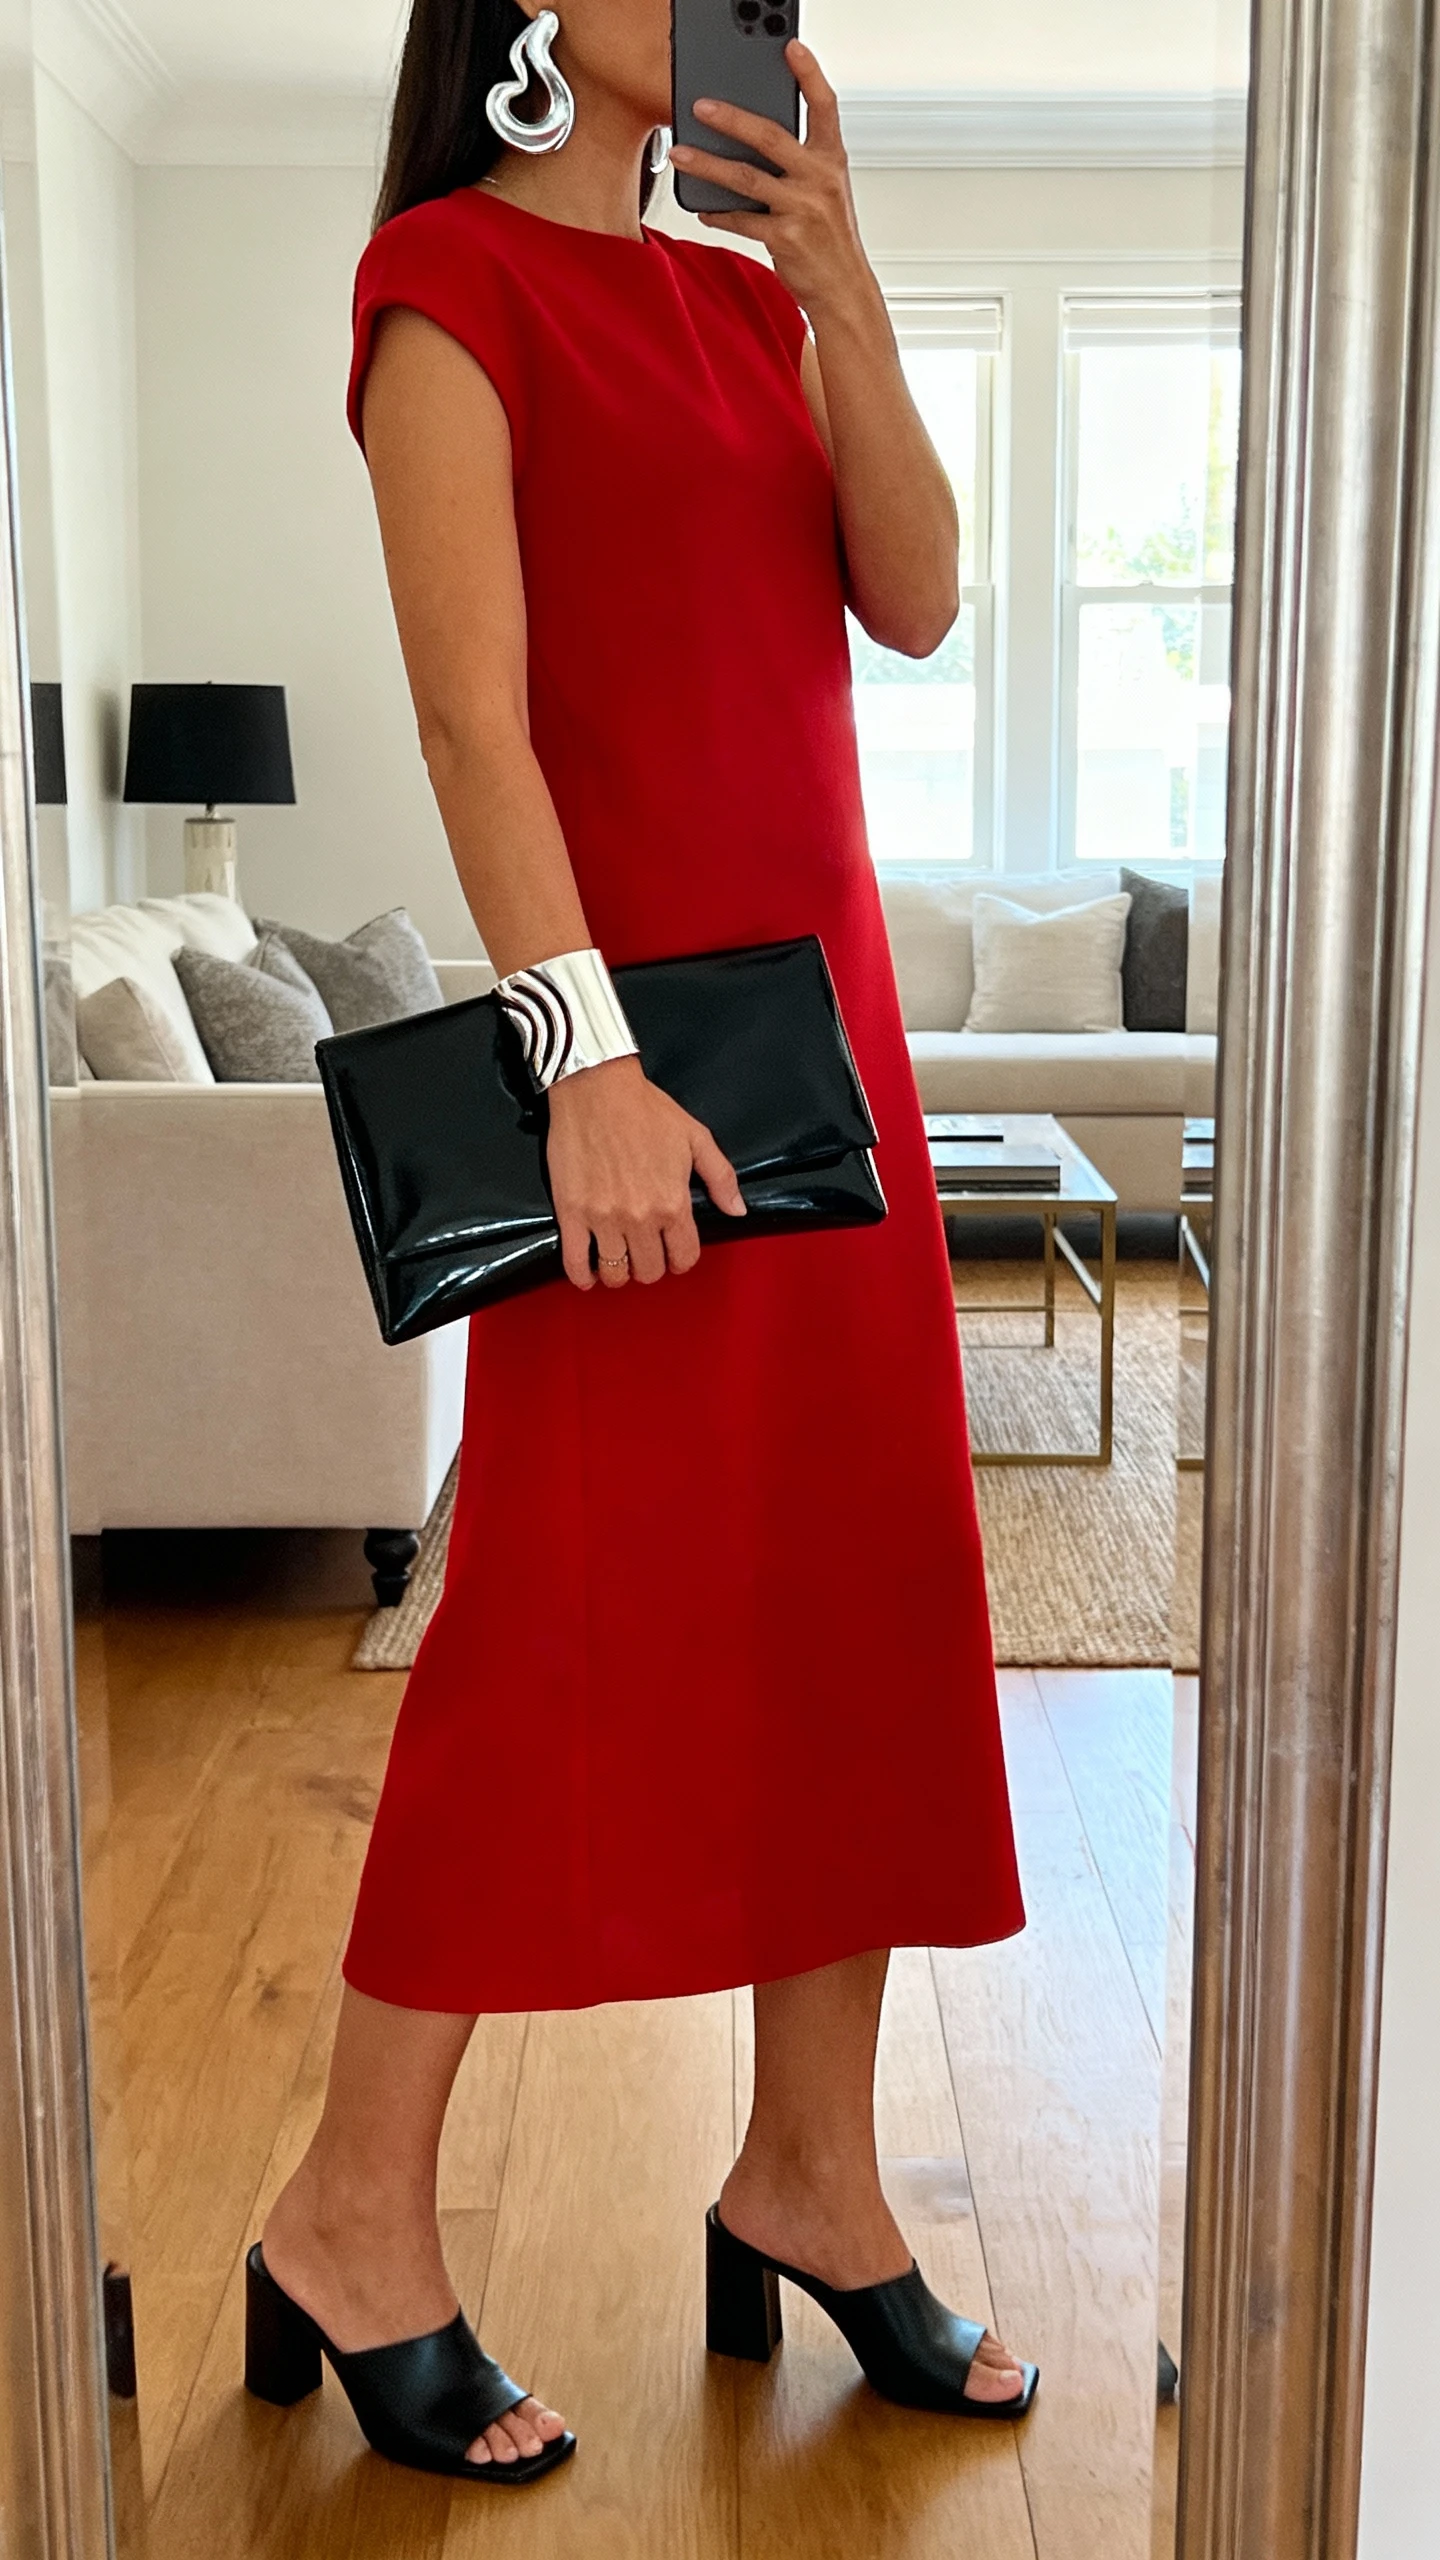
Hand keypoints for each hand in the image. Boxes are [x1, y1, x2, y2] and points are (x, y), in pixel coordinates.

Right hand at [545, 1054, 746, 1290]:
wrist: (596, 1088)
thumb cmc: (646, 1109)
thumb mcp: (696, 1138)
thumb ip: (721, 1178)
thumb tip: (738, 1211)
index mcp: (673, 1202)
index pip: (684, 1258)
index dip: (681, 1259)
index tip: (673, 1251)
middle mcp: (640, 1217)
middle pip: (649, 1271)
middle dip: (651, 1265)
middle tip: (645, 1251)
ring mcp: (603, 1218)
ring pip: (615, 1273)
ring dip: (619, 1272)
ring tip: (618, 1257)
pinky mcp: (571, 1213)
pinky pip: (575, 1263)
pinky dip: (582, 1276)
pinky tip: (589, 1273)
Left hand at [669, 43, 870, 316]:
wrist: (844, 289)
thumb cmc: (831, 238)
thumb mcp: (826, 192)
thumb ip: (799, 164)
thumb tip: (751, 143)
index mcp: (832, 160)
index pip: (824, 105)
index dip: (808, 74)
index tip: (791, 47)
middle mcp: (819, 179)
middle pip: (770, 137)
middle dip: (731, 118)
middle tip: (700, 106)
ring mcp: (803, 208)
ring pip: (745, 178)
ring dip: (707, 164)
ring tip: (681, 153)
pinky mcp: (785, 238)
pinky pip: (741, 219)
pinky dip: (718, 213)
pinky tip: (703, 209)